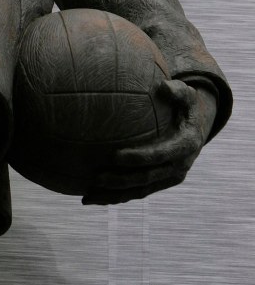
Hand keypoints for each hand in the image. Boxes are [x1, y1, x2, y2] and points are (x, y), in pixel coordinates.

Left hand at [81, 79, 217, 204]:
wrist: (196, 128)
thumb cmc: (185, 106)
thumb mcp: (188, 96)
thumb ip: (178, 91)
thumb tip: (164, 86)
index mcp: (185, 146)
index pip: (159, 155)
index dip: (137, 158)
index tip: (114, 156)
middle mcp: (178, 167)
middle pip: (146, 179)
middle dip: (121, 181)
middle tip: (96, 178)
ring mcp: (169, 178)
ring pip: (139, 191)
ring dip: (114, 195)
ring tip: (88, 197)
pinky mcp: (160, 182)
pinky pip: (137, 192)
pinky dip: (117, 197)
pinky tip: (93, 197)